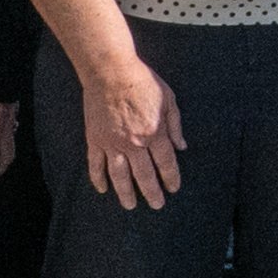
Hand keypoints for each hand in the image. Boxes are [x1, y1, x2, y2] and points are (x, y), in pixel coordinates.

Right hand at [73, 42, 182, 208]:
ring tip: (130, 205)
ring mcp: (112, 143)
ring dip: (125, 193)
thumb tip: (182, 147)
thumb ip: (175, 125)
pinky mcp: (95, 139)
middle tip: (157, 205)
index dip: (171, 178)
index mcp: (154, 133)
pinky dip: (98, 178)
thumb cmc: (142, 81)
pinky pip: (96, 164)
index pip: (166, 163)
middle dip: (152, 193)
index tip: (173, 189)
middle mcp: (134, 143)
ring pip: (119, 176)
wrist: (110, 71)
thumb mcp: (169, 98)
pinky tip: (103, 189)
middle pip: (144, 175)